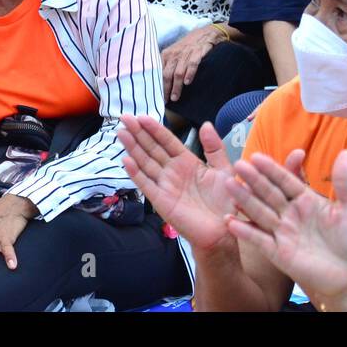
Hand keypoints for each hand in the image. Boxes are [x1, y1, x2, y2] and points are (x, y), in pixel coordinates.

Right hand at [118, 115, 239, 251]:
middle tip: (124, 117)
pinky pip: (146, 184)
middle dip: (138, 133)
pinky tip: (125, 160)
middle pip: (152, 149)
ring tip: (121, 132)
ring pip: (145, 163)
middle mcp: (173, 172)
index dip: (155, 129)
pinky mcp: (161, 201)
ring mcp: (166, 185)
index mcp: (187, 162)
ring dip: (133, 148)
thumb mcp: (224, 169)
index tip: (142, 116)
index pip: (167, 141)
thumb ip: (214, 147)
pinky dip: (135, 173)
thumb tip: (205, 124)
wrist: (224, 230)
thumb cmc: (225, 202)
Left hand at [161, 26, 221, 102]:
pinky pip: (192, 64)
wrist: (205, 33)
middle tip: (166, 101)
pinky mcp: (197, 52)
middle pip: (167, 74)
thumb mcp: (174, 52)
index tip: (157, 96)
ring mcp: (185, 53)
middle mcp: (174, 54)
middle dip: (166, 89)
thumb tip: (160, 82)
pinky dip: (189, 73)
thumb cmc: (188, 46)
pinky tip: (187, 83)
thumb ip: (167, 64)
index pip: (159, 72)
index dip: (158, 85)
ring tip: (175, 97)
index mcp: (166, 54)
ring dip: (176, 86)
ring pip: (178, 72)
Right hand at [224, 149, 346, 309]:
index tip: (257, 157)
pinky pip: (259, 239)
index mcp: (305, 199)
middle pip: (269, 193)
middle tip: (238, 164)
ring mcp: (282, 232)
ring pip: (260, 212)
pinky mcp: (277, 252)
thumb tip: (345, 153)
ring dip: (244, 200)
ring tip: (229, 185)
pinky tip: (230, 221)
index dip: (272, 170)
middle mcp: (290, 213)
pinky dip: (245, 231)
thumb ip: (343, 184)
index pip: (286, 181)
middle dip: (254, 180)